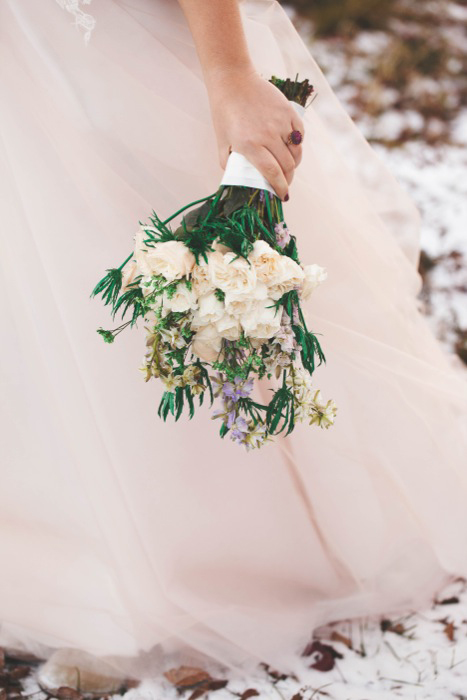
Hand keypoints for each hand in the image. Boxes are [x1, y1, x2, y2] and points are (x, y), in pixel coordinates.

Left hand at [206, 69, 304, 200]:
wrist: (233, 80)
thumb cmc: (224, 113)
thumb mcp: (221, 141)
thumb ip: (229, 163)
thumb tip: (239, 179)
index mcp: (249, 145)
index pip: (272, 173)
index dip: (279, 187)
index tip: (282, 196)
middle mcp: (267, 134)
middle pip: (286, 165)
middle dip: (288, 179)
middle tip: (285, 184)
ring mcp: (279, 122)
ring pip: (296, 152)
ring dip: (294, 165)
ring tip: (289, 169)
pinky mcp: (288, 111)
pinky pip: (299, 134)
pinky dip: (298, 145)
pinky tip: (292, 150)